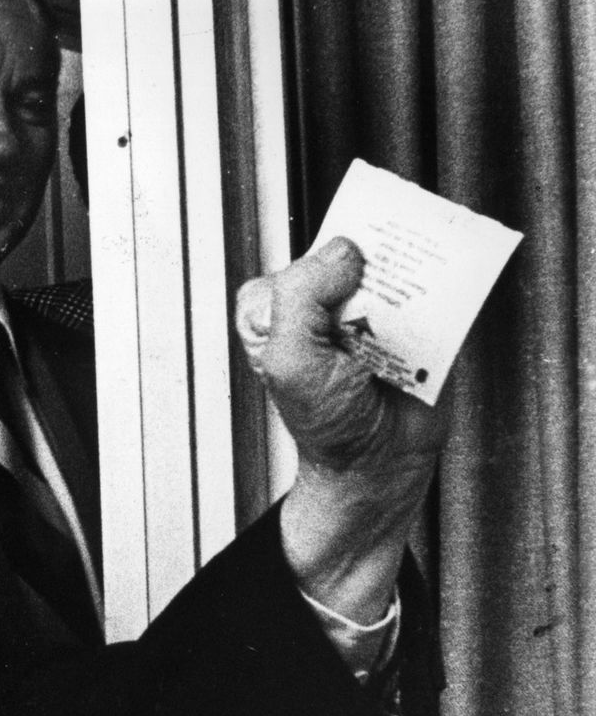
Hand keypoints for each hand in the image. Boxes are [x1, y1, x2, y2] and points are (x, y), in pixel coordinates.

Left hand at [236, 238, 448, 620]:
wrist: (379, 464)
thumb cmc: (327, 422)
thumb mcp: (291, 363)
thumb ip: (300, 299)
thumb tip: (342, 251)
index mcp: (275, 310)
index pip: (298, 263)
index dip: (321, 275)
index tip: (335, 306)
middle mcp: (321, 304)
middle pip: (352, 256)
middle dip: (373, 270)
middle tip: (377, 308)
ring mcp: (370, 310)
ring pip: (394, 265)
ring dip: (410, 280)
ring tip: (403, 321)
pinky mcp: (414, 321)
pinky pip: (432, 288)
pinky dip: (440, 293)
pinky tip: (431, 321)